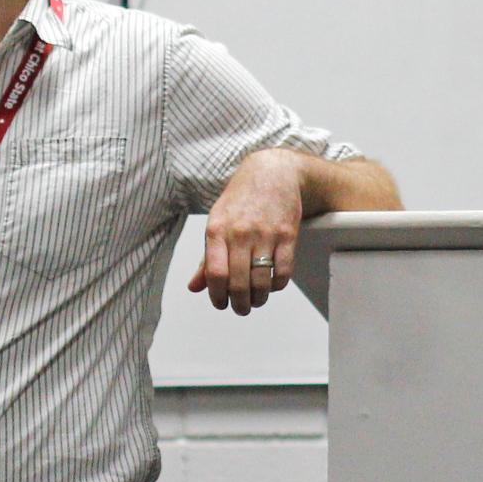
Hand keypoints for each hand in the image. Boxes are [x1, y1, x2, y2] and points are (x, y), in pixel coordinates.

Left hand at [187, 149, 303, 315]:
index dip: (216, 296)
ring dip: (258, 298)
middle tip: (240, 308)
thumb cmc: (241, 199)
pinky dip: (277, 286)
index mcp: (216, 229)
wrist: (272, 173)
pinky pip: (283, 272)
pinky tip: (271, 285)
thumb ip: (207, 257)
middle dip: (239, 304)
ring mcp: (265, 234)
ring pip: (261, 281)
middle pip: (238, 282)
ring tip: (255, 300)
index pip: (214, 273)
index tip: (220, 303)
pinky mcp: (288, 235)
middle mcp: (240, 232)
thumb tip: (194, 286)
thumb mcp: (217, 222)